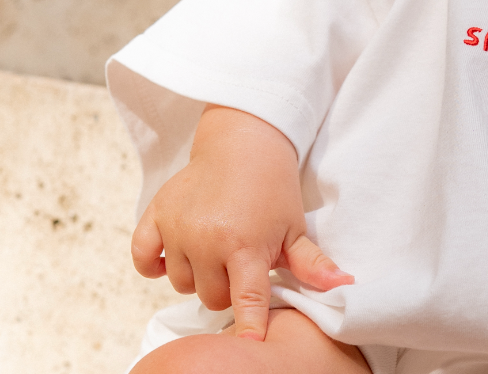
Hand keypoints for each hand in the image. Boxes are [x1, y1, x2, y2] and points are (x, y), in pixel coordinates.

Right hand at [131, 105, 353, 339]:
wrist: (244, 141)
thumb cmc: (272, 187)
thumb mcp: (295, 226)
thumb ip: (311, 264)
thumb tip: (344, 289)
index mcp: (245, 245)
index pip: (246, 300)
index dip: (249, 325)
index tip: (249, 345)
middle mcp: (208, 240)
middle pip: (211, 297)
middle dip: (226, 289)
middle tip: (238, 263)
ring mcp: (179, 228)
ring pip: (180, 283)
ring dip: (196, 274)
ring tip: (215, 248)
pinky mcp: (157, 214)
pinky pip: (143, 257)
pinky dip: (153, 264)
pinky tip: (172, 256)